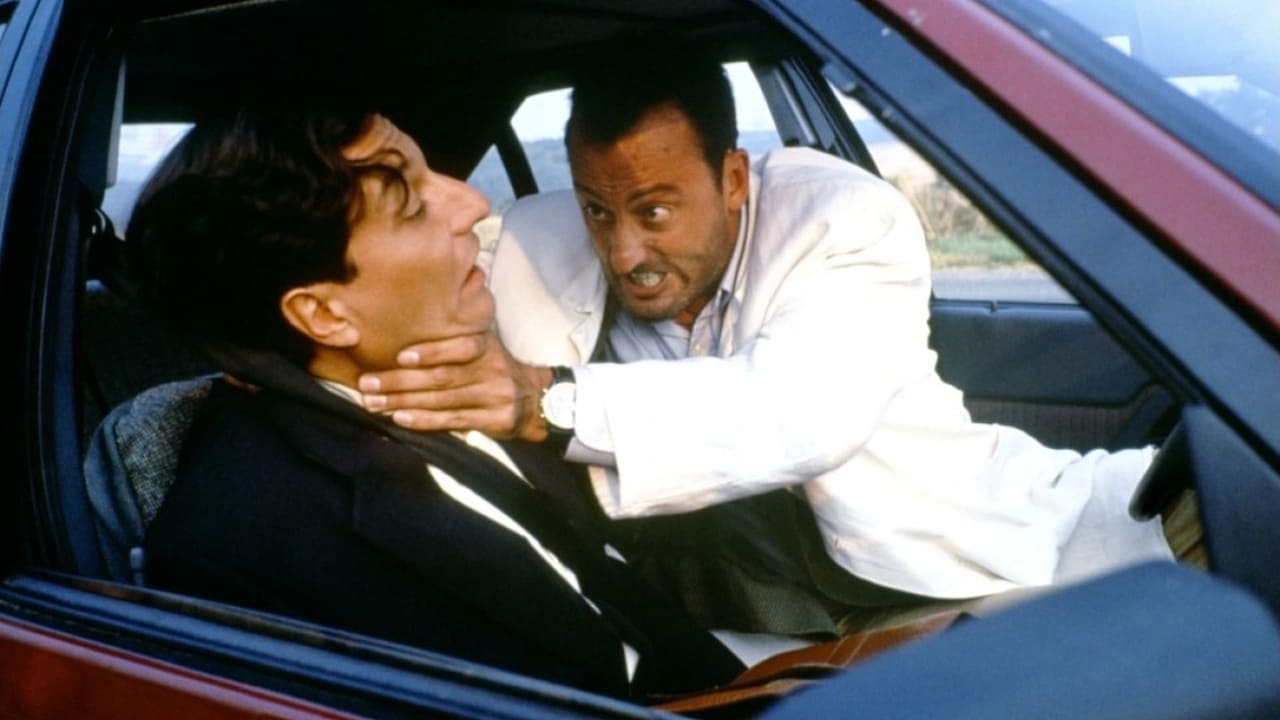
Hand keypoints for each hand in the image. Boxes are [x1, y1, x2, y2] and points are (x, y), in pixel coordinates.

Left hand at [358, 331, 551, 440]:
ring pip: (443, 400)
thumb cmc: (495, 368)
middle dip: (400, 380)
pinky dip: (425, 420)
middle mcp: (491, 370)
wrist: (536, 398)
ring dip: (404, 402)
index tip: (400, 356)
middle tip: (367, 384)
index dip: (431, 352)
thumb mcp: (485, 346)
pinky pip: (454, 420)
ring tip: (373, 403)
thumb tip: (405, 341)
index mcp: (486, 347)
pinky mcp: (495, 419)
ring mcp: (494, 396)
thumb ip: (455, 341)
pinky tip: (400, 419)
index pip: (461, 347)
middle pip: (442, 377)